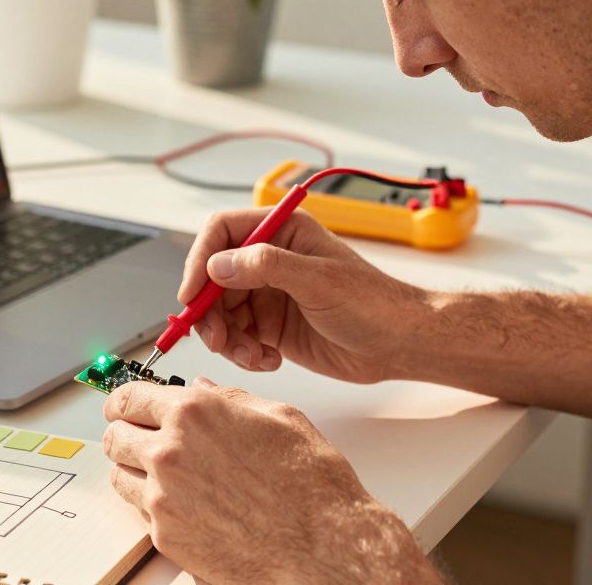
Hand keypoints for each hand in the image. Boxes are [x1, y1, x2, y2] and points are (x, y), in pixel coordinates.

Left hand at [103, 378, 439, 583]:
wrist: (322, 546)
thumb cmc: (310, 484)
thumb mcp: (278, 417)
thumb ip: (229, 399)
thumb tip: (203, 389)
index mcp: (195, 412)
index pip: (129, 396)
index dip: (123, 400)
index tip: (123, 406)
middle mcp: (170, 451)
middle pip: (114, 435)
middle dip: (125, 433)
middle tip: (139, 438)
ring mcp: (163, 497)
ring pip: (119, 474)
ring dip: (133, 470)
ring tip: (160, 473)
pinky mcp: (165, 535)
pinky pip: (138, 512)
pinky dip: (150, 505)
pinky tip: (180, 503)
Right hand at [181, 208, 431, 382]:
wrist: (399, 344)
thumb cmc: (374, 303)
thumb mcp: (319, 280)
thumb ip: (267, 266)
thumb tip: (220, 264)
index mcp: (282, 231)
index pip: (221, 232)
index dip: (200, 260)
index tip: (192, 294)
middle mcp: (269, 260)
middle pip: (213, 277)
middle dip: (209, 311)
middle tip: (216, 339)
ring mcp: (268, 294)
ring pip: (221, 312)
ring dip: (227, 338)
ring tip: (251, 355)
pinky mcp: (271, 326)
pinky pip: (238, 337)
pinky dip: (243, 353)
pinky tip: (268, 360)